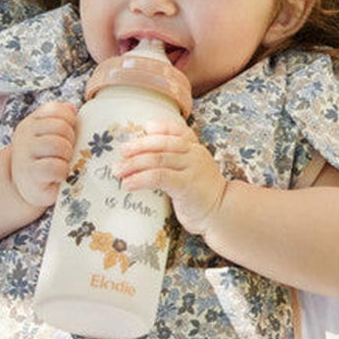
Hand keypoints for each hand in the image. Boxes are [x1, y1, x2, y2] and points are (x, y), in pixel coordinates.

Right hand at [10, 101, 76, 208]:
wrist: (30, 189)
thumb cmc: (47, 160)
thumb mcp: (53, 137)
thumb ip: (62, 120)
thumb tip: (71, 107)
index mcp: (31, 123)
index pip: (54, 108)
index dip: (69, 120)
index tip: (69, 133)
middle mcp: (24, 136)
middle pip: (60, 127)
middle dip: (71, 139)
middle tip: (68, 152)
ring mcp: (24, 155)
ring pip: (57, 144)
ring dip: (67, 155)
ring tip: (64, 163)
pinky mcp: (28, 175)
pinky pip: (54, 166)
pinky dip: (62, 171)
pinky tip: (60, 175)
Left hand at [114, 121, 226, 236]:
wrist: (221, 212)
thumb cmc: (200, 194)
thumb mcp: (191, 171)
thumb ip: (175, 162)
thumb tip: (143, 158)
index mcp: (196, 149)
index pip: (179, 130)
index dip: (161, 126)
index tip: (145, 128)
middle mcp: (195, 154)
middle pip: (163, 143)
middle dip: (139, 146)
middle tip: (122, 151)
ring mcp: (192, 168)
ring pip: (158, 159)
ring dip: (134, 164)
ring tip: (118, 171)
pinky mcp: (186, 185)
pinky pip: (159, 177)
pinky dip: (140, 179)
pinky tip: (128, 184)